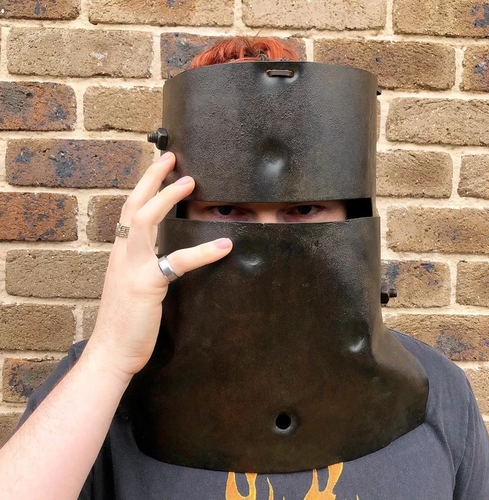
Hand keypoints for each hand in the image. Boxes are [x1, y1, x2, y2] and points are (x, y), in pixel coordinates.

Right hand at [83, 152, 231, 380]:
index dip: (142, 187)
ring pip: (145, 221)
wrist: (110, 352)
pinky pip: (177, 262)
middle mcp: (122, 254)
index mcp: (120, 253)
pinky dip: (202, 252)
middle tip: (170, 157)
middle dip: (151, 178)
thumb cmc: (124, 321)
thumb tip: (161, 256)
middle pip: (133, 205)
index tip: (157, 167)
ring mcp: (132, 268)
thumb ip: (142, 266)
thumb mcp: (129, 285)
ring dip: (166, 198)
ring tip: (188, 182)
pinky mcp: (146, 286)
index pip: (129, 211)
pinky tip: (223, 245)